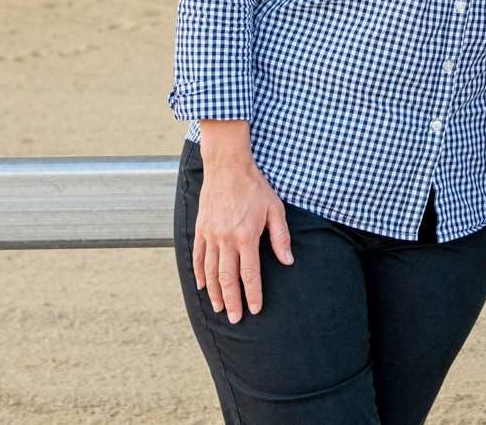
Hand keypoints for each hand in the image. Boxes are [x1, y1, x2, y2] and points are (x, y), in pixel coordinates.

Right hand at [192, 122, 293, 323]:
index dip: (252, 294)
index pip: (250, 274)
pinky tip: (203, 286)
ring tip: (220, 308)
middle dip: (232, 301)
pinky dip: (199, 274)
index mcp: (246, 236)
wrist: (228, 167)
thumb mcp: (275, 209)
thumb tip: (288, 262)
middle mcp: (226, 239)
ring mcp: (210, 235)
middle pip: (227, 279)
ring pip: (210, 272)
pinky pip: (197, 257)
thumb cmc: (255, 187)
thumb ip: (280, 237)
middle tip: (235, 319)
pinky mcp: (201, 229)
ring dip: (214, 293)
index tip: (255, 309)